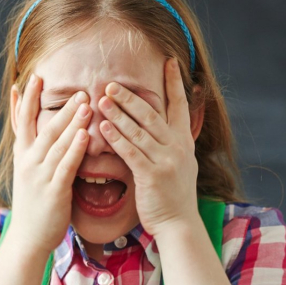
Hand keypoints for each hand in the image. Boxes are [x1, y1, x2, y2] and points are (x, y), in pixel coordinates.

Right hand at [8, 75, 90, 253]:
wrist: (28, 237)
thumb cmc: (34, 204)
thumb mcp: (30, 173)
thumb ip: (38, 151)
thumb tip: (47, 131)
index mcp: (22, 156)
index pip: (23, 121)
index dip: (27, 99)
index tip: (33, 77)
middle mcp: (28, 162)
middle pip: (43, 127)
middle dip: (59, 106)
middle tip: (76, 87)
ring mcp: (39, 175)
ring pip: (56, 142)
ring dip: (70, 121)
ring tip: (85, 102)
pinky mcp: (53, 190)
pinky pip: (65, 165)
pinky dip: (74, 148)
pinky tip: (84, 134)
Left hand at [98, 58, 198, 236]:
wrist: (179, 223)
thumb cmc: (172, 194)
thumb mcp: (180, 163)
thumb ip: (172, 141)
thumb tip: (167, 121)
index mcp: (184, 142)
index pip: (180, 106)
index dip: (174, 83)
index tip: (169, 61)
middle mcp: (178, 147)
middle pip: (152, 115)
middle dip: (131, 98)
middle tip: (111, 83)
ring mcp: (166, 161)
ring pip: (139, 131)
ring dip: (118, 114)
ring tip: (101, 99)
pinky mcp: (152, 175)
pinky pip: (131, 152)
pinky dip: (117, 138)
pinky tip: (103, 127)